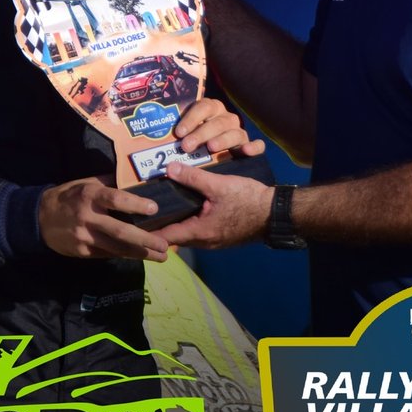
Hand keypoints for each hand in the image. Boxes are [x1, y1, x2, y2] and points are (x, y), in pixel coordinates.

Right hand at [39, 176, 170, 261]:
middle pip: (119, 231)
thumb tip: (138, 180)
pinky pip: (107, 254)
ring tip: (161, 256)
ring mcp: (84, 237)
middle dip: (145, 240)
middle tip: (165, 245)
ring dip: (140, 254)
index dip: (135, 204)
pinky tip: (140, 256)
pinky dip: (124, 255)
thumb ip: (110, 183)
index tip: (154, 208)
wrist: (40, 218)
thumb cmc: (69, 196)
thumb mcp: (87, 183)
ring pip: (116, 248)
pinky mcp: (82, 252)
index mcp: (90, 195)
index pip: (115, 199)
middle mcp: (87, 217)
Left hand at [157, 163, 273, 248]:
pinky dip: (190, 223)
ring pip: (188, 235)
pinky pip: (200, 233)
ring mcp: (215, 242)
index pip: (165, 237)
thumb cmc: (249, 201)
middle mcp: (204, 242)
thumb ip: (193, 177)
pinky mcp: (223, 237)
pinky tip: (188, 210)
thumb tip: (169, 168)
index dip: (149, 231)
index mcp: (199, 232)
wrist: (276, 213)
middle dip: (161, 226)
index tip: (134, 222)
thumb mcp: (219, 185)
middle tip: (146, 211)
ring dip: (177, 224)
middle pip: (175, 237)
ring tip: (164, 208)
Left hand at [174, 96, 266, 159]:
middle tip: (186, 146)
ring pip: (235, 132)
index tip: (179, 132)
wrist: (217, 162)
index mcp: (211, 111)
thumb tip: (162, 150)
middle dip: (201, 133)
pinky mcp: (250, 147)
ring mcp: (239, 133)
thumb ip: (178, 140)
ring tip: (211, 148)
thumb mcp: (186, 139)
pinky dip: (254, 147)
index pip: (203, 107)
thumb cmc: (196, 146)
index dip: (191, 118)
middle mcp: (226, 120)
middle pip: (217, 122)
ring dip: (223, 139)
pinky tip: (246, 152)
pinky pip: (257, 146)